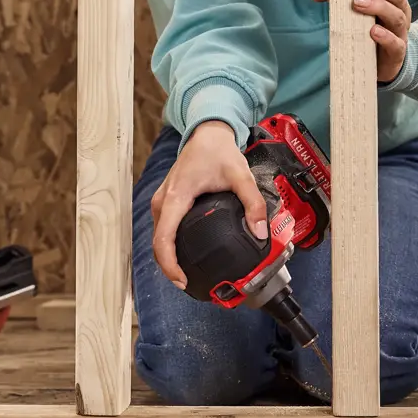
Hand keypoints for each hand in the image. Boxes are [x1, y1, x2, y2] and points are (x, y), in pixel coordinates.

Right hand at [149, 120, 269, 289]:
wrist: (207, 134)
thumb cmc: (219, 152)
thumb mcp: (241, 175)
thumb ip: (253, 203)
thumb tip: (259, 232)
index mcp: (176, 197)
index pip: (163, 239)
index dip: (170, 265)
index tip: (182, 280)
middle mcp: (163, 202)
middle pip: (158, 243)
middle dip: (170, 267)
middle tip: (190, 284)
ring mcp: (162, 202)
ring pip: (159, 237)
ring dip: (169, 257)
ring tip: (188, 273)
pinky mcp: (166, 202)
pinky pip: (163, 229)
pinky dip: (169, 245)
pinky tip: (185, 255)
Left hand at [311, 0, 411, 82]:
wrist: (377, 60)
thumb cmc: (363, 24)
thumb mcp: (348, 4)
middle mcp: (400, 8)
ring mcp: (400, 30)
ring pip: (396, 15)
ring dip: (377, 6)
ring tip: (356, 3)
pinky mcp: (397, 51)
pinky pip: (396, 43)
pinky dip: (385, 36)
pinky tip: (373, 31)